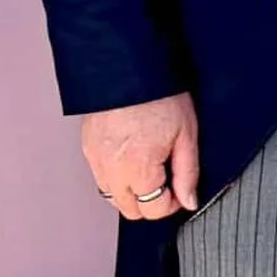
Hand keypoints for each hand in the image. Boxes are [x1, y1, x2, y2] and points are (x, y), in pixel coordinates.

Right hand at [81, 93, 199, 219]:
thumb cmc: (159, 95)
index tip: (179, 191)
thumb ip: (188, 174)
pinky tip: (131, 157)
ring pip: (112, 196)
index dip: (172, 204)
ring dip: (131, 191)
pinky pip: (101, 177)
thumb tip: (189, 201)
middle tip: (166, 180)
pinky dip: (116, 176)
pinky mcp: (87, 148)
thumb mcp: (186, 135)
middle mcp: (111, 169)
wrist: (127, 66)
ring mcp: (95, 159)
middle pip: (130, 209)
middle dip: (150, 202)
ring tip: (149, 166)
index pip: (153, 210)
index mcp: (138, 168)